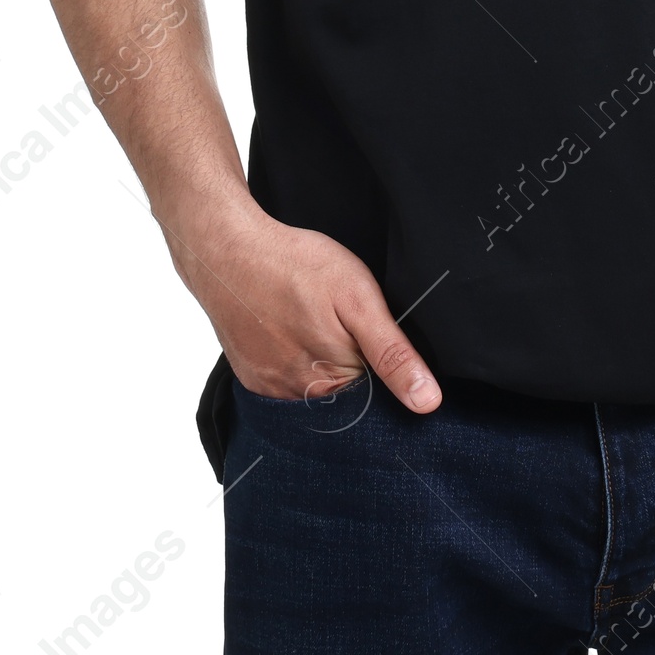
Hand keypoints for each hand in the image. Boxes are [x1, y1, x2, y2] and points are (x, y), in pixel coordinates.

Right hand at [164, 196, 440, 412]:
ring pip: (316, 390)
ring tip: (319, 323)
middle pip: (346, 398)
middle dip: (357, 369)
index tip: (376, 337)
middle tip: (344, 322)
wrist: (227, 250)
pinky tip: (296, 330)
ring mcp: (270, 390)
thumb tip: (428, 404)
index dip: (387, 369)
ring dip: (326, 365)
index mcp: (333, 382)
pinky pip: (287, 383)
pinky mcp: (252, 377)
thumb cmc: (295, 266)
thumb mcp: (359, 300)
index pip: (378, 399)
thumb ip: (392, 354)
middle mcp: (299, 398)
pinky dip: (298, 361)